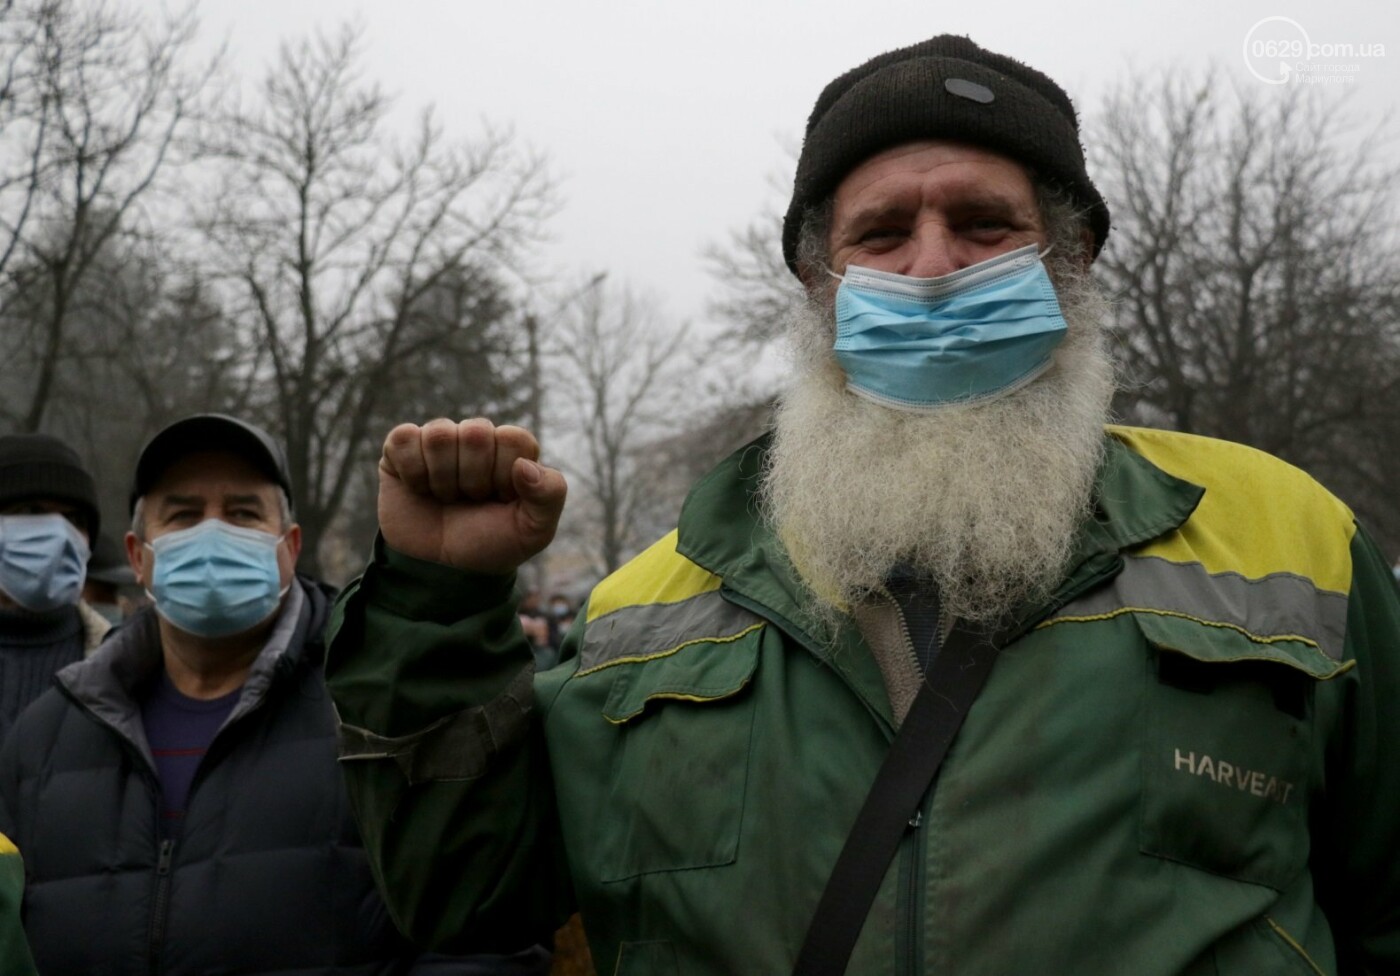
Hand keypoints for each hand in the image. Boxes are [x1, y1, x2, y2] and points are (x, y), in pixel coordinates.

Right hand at [377, 419, 566, 574]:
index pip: (514, 437)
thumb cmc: (491, 543)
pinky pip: (404, 439)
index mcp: (511, 449)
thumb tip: (525, 465)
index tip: (501, 499)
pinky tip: (420, 490)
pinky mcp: (402, 448)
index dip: (504, 474)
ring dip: (443, 479)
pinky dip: (413, 473)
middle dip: (473, 479)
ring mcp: (438, 440)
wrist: (444, 569)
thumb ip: (550, 495)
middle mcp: (476, 438)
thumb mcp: (534, 530)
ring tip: (446, 498)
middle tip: (471, 500)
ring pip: (439, 434)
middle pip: (476, 431)